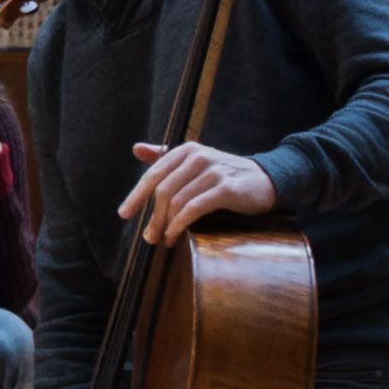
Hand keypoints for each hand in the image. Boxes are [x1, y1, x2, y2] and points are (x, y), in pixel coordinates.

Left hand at [118, 141, 274, 244]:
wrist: (265, 179)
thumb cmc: (224, 174)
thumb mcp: (195, 160)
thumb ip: (165, 156)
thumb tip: (136, 149)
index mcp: (186, 150)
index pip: (153, 174)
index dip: (136, 195)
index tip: (124, 214)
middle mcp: (198, 157)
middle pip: (163, 190)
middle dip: (152, 216)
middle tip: (149, 236)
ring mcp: (213, 172)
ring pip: (177, 201)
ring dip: (165, 224)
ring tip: (162, 239)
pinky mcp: (226, 188)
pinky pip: (194, 208)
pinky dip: (180, 224)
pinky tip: (175, 235)